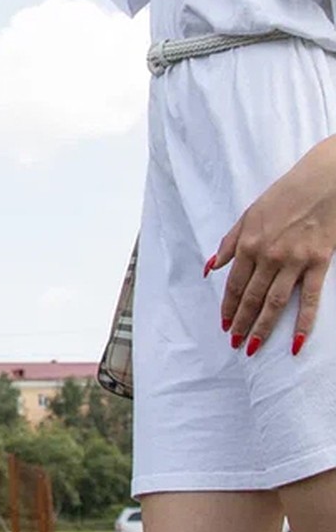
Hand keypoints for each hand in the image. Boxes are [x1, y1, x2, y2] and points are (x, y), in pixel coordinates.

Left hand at [207, 135, 335, 356]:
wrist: (320, 183)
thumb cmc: (282, 197)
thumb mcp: (248, 215)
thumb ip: (230, 242)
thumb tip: (212, 266)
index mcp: (248, 243)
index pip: (235, 284)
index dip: (228, 306)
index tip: (223, 324)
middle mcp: (268, 255)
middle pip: (253, 297)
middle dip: (241, 323)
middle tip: (235, 345)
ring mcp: (294, 261)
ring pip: (276, 302)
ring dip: (263, 327)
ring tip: (254, 347)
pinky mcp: (318, 264)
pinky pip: (309, 299)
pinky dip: (303, 323)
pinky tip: (295, 343)